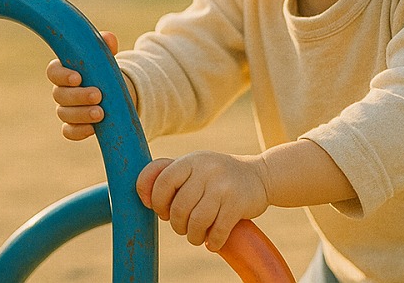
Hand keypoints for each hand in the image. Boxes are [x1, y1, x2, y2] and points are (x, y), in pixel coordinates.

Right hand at [46, 31, 120, 140]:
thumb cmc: (103, 71)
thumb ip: (104, 46)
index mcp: (64, 70)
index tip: (78, 78)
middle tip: (98, 95)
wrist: (113, 93)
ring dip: (82, 114)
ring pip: (64, 114)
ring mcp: (66, 110)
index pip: (53, 72)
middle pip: (60, 95)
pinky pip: (69, 132)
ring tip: (101, 113)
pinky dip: (79, 131)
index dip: (63, 76)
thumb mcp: (104, 57)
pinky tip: (93, 129)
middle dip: (78, 96)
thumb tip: (109, 39)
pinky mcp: (73, 126)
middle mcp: (61, 91)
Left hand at [136, 152, 269, 251]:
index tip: (162, 212)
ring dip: (193, 236)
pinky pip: (217, 231)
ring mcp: (223, 186)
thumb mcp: (194, 165)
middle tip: (183, 227)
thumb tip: (143, 195)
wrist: (260, 175)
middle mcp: (206, 170)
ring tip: (196, 236)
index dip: (157, 202)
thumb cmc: (216, 175)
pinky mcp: (238, 203)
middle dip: (177, 224)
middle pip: (179, 207)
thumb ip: (167, 173)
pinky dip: (212, 242)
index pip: (162, 182)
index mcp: (190, 161)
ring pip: (196, 222)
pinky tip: (212, 242)